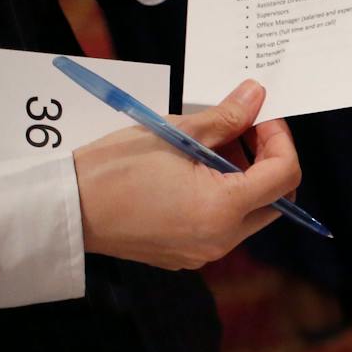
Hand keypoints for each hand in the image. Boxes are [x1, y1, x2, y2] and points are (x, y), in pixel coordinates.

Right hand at [73, 81, 299, 268]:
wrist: (66, 209)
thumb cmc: (114, 169)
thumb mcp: (174, 133)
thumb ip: (225, 118)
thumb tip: (256, 96)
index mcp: (222, 209)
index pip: (285, 176)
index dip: (281, 139)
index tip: (262, 116)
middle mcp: (221, 239)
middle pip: (276, 200)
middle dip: (268, 160)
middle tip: (244, 128)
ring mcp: (204, 252)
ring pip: (251, 214)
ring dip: (246, 179)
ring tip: (216, 145)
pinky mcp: (186, 255)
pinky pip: (223, 227)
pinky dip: (224, 197)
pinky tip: (197, 171)